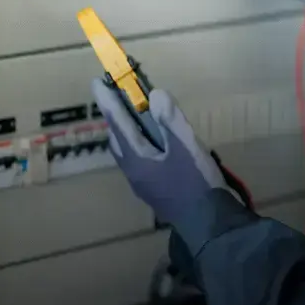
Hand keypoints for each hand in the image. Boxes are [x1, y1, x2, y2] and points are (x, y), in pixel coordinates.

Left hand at [91, 79, 228, 226]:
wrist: (209, 223)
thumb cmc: (195, 182)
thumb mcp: (186, 147)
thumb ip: (169, 120)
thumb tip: (155, 94)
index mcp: (136, 159)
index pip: (118, 124)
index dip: (108, 102)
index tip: (96, 82)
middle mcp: (134, 171)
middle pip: (119, 139)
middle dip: (116, 117)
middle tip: (118, 98)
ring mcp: (144, 183)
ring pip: (129, 151)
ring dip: (129, 131)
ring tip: (136, 117)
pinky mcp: (157, 190)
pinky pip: (141, 160)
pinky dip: (142, 144)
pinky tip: (157, 144)